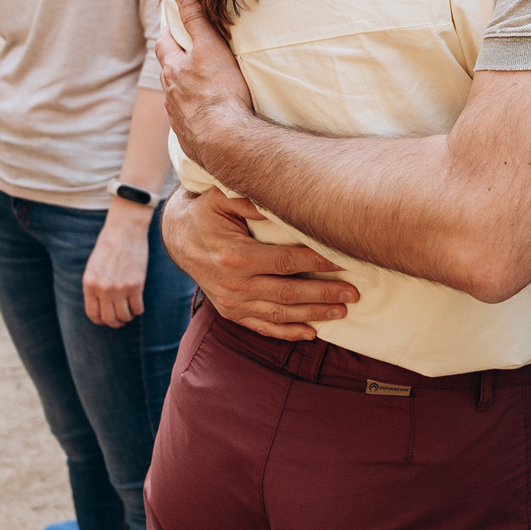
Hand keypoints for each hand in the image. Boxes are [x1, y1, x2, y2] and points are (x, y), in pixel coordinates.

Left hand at [83, 203, 151, 326]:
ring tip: (130, 310)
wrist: (124, 230)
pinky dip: (138, 310)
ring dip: (128, 317)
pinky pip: (138, 309)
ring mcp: (119, 288)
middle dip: (115, 322)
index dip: (101, 320)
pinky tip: (138, 303)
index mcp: (89, 284)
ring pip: (124, 316)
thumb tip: (100, 306)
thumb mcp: (93, 267)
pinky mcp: (136, 285)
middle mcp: (103, 289)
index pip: (93, 315)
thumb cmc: (109, 246)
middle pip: (109, 319)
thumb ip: (94, 286)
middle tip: (121, 318)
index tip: (107, 318)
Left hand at [154, 0, 257, 171]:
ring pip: (176, 98)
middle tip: (184, 55)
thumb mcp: (209, 47)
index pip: (164, 46)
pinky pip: (187, 121)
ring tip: (197, 87)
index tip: (172, 27)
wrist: (224, 139)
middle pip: (167, 72)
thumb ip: (195, 18)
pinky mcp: (189, 137)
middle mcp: (169, 94)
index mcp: (173, 70)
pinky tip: (204, 117)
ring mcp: (177, 117)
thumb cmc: (219, 91)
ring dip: (183, 90)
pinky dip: (193, 114)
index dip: (168, 34)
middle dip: (174, 62)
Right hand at [163, 186, 358, 342]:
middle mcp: (234, 284)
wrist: (177, 237)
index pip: (287, 260)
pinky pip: (262, 327)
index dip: (318, 261)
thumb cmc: (206, 211)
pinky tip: (311, 333)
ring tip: (342, 311)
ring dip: (313, 314)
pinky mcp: (230, 312)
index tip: (344, 259)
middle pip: (288, 291)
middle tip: (353, 292)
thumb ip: (250, 198)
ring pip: (279, 313)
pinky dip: (287, 333)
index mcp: (236, 255)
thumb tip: (282, 197)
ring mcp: (231, 302)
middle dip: (324, 293)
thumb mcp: (221, 196)